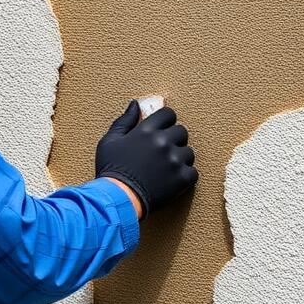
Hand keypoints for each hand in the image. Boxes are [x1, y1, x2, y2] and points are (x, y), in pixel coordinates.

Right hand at [94, 100, 196, 218]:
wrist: (117, 198)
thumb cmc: (111, 170)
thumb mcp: (110, 141)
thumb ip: (124, 121)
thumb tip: (134, 104)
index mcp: (146, 130)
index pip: (169, 114)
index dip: (166, 121)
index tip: (162, 130)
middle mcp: (163, 142)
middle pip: (182, 132)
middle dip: (174, 139)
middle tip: (163, 152)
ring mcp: (174, 160)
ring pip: (189, 152)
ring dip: (180, 158)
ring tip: (166, 168)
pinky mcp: (182, 179)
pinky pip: (193, 172)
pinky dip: (185, 176)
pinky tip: (172, 179)